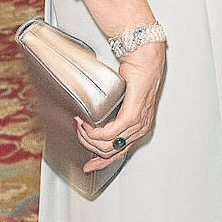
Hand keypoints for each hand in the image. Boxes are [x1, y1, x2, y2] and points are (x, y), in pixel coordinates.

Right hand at [75, 40, 165, 172]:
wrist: (144, 56)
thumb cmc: (136, 72)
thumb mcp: (122, 100)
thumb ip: (113, 114)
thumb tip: (96, 123)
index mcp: (141, 127)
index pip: (120, 153)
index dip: (102, 162)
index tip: (89, 165)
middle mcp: (142, 128)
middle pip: (111, 151)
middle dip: (88, 145)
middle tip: (78, 131)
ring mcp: (139, 123)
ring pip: (108, 144)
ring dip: (88, 137)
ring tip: (80, 125)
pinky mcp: (132, 115)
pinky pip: (109, 134)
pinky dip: (94, 131)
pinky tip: (86, 124)